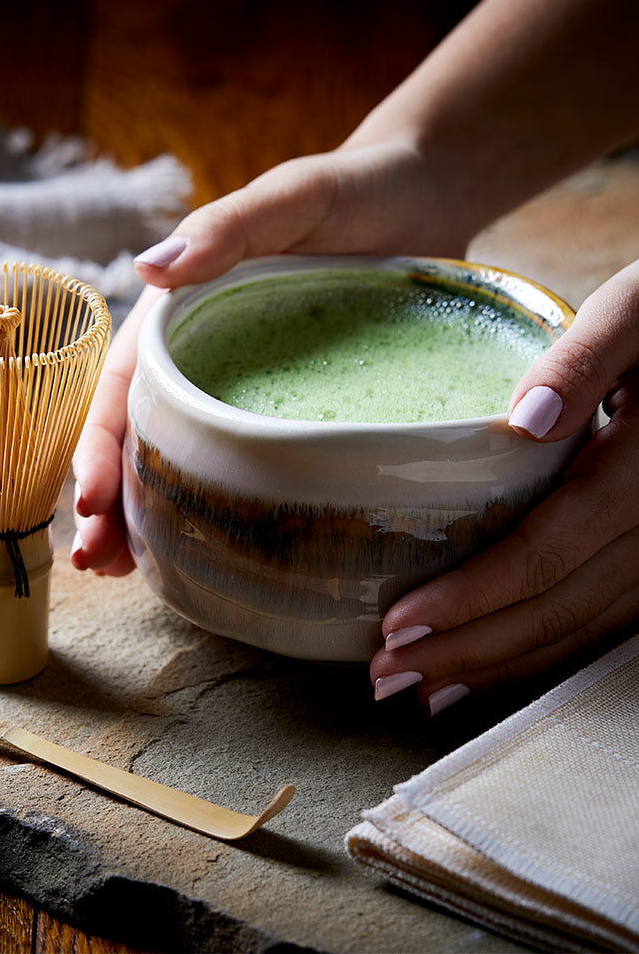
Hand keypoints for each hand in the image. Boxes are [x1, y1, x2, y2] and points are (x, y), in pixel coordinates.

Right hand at [69, 141, 475, 573]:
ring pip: (183, 462)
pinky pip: (247, 466)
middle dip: (112, 501)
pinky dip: (220, 509)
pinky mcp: (293, 413)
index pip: (126, 389)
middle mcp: (205, 362)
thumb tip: (146, 267)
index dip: (101, 449)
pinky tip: (207, 550)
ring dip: (150, 518)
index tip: (90, 507)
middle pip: (141, 438)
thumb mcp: (290, 198)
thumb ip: (225, 230)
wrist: (429, 197)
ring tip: (127, 574)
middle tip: (99, 562)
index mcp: (183, 316)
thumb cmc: (352, 191)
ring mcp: (247, 393)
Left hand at [371, 258, 638, 713]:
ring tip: (425, 690)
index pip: (546, 552)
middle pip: (557, 608)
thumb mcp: (636, 312)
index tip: (399, 625)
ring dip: (501, 665)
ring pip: (583, 628)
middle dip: (468, 650)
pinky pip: (607, 619)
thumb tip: (531, 418)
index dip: (471, 597)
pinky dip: (547, 650)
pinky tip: (495, 666)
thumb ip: (587, 359)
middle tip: (387, 678)